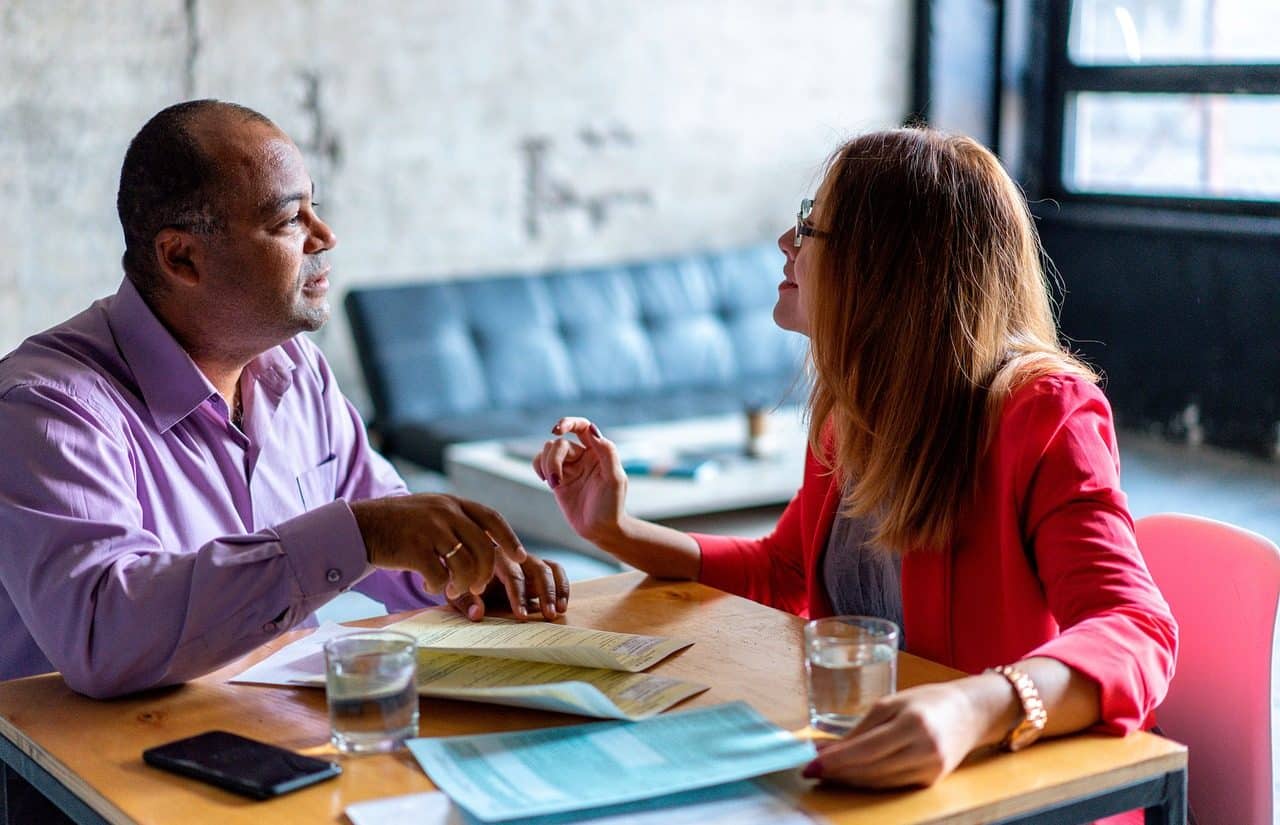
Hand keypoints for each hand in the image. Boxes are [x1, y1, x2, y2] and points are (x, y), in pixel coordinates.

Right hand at [350, 493, 525, 599]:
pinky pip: (439, 575)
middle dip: (486, 572)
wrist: (362, 526)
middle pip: (483, 546)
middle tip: (480, 586)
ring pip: (464, 564)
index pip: (492, 518)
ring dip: (463, 583)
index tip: (521, 557)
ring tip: (452, 588)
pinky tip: (430, 584)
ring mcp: (430, 529)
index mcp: (453, 503)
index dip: (510, 539)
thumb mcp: (432, 512)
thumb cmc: (401, 525)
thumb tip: (491, 548)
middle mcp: (445, 512)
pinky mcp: (414, 548)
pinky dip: (438, 586)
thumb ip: (458, 523)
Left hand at [448, 552, 570, 621]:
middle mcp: (513, 556)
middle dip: (544, 593)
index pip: (512, 575)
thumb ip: (465, 602)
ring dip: (555, 591)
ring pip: (548, 569)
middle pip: (535, 569)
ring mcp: (527, 560)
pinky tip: (563, 606)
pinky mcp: (538, 565)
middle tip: (548, 615)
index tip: (522, 616)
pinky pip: (556, 570)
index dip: (518, 596)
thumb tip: (477, 615)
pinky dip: (562, 586)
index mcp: (493, 558)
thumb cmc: (462, 584)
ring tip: (557, 612)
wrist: (466, 572)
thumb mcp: (456, 593)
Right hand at [532, 418, 627, 543]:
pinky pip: (540, 462)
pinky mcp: (557, 478)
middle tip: (555, 481)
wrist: (601, 529)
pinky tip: (547, 481)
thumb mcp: (615, 478)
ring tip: (553, 484)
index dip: (568, 423)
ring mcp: (569, 466)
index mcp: (599, 450)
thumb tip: (592, 429)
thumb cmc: (612, 505)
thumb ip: (607, 452)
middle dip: (553, 460)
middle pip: (559, 443)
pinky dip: (538, 467)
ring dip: (546, 465)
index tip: (556, 430)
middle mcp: (583, 455)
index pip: (582, 426)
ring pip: (548, 451)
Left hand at [804, 680, 990, 787]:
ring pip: (879, 782)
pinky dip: (868, 781)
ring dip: (849, 779)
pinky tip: (851, 776)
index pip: (866, 750)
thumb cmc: (928, 701)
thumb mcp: (892, 703)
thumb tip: (825, 746)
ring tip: (826, 773)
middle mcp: (924, 750)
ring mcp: (930, 770)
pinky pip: (891, 785)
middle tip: (811, 770)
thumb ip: (860, 727)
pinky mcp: (931, 782)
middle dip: (837, 772)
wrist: (971, 713)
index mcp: (913, 724)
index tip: (810, 764)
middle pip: (870, 770)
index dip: (836, 760)